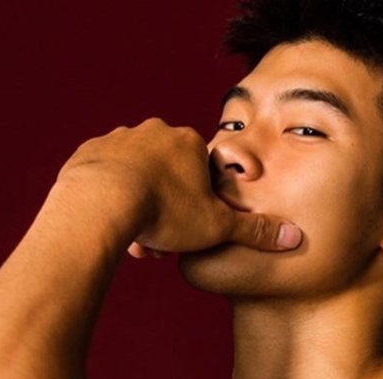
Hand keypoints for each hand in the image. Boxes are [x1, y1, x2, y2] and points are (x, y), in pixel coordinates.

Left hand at [55, 118, 302, 256]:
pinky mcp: (89, 152)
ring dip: (138, 208)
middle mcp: (154, 131)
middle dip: (166, 211)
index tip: (187, 230)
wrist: (101, 203)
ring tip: (134, 238)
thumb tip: (292, 238)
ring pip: (135, 178)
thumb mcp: (216, 227)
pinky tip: (110, 221)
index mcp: (188, 142)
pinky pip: (104, 178)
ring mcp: (119, 139)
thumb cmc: (163, 213)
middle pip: (167, 175)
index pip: (201, 173)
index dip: (197, 206)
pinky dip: (110, 200)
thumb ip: (253, 231)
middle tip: (160, 242)